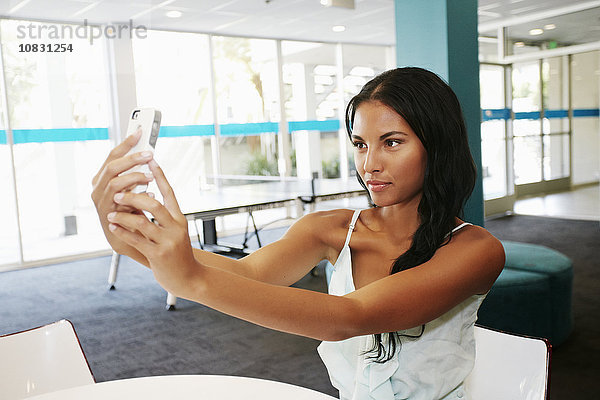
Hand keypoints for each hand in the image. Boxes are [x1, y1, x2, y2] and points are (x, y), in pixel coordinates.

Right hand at [91, 129, 154, 261]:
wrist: (130, 239)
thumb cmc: (132, 212)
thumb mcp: (134, 189)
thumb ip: (136, 174)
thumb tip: (148, 154)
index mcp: (104, 178)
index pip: (113, 156)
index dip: (126, 143)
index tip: (140, 132)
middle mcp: (99, 187)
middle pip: (112, 166)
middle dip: (132, 158)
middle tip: (149, 154)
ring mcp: (101, 201)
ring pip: (115, 182)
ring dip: (135, 177)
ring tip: (150, 177)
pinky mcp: (107, 214)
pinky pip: (120, 200)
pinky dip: (136, 195)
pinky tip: (149, 194)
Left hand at [105, 159, 198, 295]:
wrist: (188, 278)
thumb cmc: (177, 253)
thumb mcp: (174, 231)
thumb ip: (162, 216)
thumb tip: (143, 197)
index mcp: (179, 218)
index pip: (170, 192)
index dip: (160, 176)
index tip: (150, 160)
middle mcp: (176, 227)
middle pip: (154, 205)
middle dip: (133, 197)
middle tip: (118, 193)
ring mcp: (168, 242)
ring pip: (143, 222)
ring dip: (124, 216)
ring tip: (111, 213)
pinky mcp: (159, 255)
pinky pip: (137, 240)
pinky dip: (123, 232)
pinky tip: (114, 226)